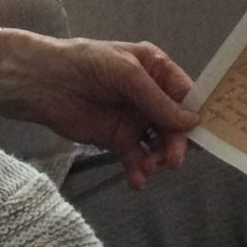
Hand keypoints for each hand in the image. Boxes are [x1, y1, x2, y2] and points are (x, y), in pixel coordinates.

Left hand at [0, 33, 197, 189]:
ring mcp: (134, 118)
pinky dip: (138, 170)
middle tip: (172, 162)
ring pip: (157, 143)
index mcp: (156, 70)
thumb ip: (158, 100)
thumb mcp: (127, 74)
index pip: (184, 95)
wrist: (43, 82)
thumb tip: (192, 122)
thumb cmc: (87, 65)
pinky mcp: (116, 138)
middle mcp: (149, 95)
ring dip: (157, 158)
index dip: (194, 115)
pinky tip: (137, 180)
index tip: (203, 137)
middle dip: (175, 143)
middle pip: (174, 124)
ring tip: (149, 168)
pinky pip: (135, 157)